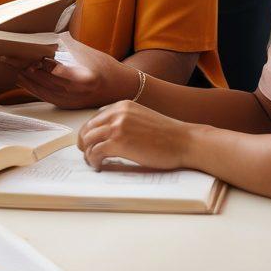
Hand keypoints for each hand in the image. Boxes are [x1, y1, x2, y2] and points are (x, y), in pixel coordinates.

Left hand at [1, 34, 137, 109]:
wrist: (120, 88)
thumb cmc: (104, 66)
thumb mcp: (84, 51)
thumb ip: (63, 43)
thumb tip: (44, 29)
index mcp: (81, 77)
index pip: (50, 67)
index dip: (32, 60)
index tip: (20, 51)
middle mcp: (75, 92)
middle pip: (42, 78)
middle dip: (23, 67)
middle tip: (7, 57)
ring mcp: (70, 101)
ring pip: (41, 88)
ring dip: (24, 77)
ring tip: (11, 66)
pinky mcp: (67, 106)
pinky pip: (44, 96)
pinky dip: (31, 87)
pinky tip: (21, 79)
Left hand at [77, 101, 195, 170]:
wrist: (185, 141)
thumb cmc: (169, 135)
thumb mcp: (143, 118)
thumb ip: (126, 120)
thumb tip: (110, 134)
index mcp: (123, 105)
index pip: (96, 117)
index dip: (90, 131)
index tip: (90, 141)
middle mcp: (117, 113)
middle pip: (89, 128)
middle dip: (85, 142)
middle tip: (86, 153)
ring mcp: (117, 127)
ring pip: (89, 140)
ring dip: (88, 153)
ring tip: (92, 161)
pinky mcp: (119, 143)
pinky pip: (95, 152)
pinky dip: (93, 160)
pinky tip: (99, 165)